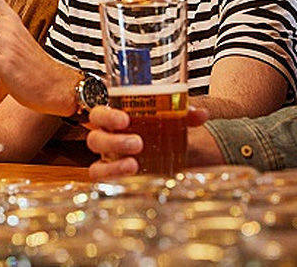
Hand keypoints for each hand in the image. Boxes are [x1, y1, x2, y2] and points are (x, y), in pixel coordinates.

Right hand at [86, 105, 212, 179]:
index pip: (98, 114)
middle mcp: (106, 139)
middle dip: (114, 142)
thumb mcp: (171, 120)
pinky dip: (113, 181)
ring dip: (113, 166)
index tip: (125, 119)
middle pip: (95, 139)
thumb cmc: (158, 130)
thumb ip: (184, 115)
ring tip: (134, 165)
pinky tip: (131, 180)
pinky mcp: (112, 179)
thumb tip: (201, 114)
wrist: (166, 154)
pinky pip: (104, 183)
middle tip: (138, 143)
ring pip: (96, 165)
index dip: (107, 116)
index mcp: (114, 120)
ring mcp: (107, 161)